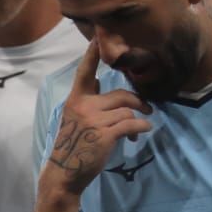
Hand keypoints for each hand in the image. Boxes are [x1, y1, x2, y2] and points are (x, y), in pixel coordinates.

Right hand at [42, 42, 153, 195]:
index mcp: (75, 100)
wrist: (64, 172)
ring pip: (128, 109)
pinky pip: (132, 123)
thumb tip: (98, 80)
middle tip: (146, 109)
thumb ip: (87, 99)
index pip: (85, 73)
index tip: (96, 39)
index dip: (92, 55)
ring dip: (138, 119)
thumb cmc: (71, 145)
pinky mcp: (105, 134)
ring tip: (137, 130)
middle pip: (121, 94)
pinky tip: (140, 134)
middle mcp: (83, 106)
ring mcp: (93, 120)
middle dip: (137, 102)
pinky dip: (141, 128)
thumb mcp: (74, 118)